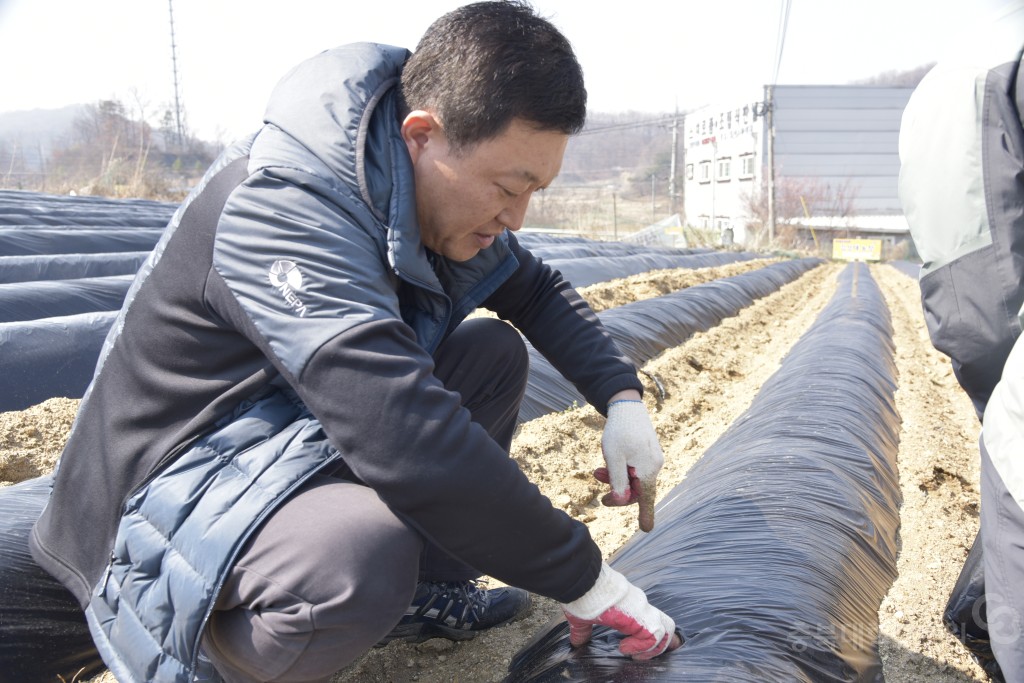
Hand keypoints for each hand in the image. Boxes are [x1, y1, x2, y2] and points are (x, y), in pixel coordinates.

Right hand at [561, 563, 680, 659]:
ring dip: (653, 648)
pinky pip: (654, 637)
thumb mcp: (584, 617)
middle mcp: (640, 605)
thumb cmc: (582, 595)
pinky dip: (642, 647)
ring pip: (665, 630)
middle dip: (660, 644)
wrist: (582, 582)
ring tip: (634, 655)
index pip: (651, 619)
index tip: (627, 648)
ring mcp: (643, 610)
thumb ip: (584, 630)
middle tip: (642, 656)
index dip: (647, 638)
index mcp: (629, 605)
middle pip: (665, 624)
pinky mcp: (641, 617)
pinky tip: (624, 648)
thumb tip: (576, 641)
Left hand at [599, 398, 663, 531]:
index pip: (646, 499)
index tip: (646, 530)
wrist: (626, 405)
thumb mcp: (613, 458)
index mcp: (647, 470)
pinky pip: (635, 468)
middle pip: (636, 489)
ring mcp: (652, 458)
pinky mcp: (648, 452)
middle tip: (596, 476)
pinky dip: (622, 468)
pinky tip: (610, 458)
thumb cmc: (618, 432)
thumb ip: (617, 482)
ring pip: (633, 477)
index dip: (645, 515)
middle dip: (616, 488)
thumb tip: (620, 501)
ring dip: (615, 477)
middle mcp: (654, 466)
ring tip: (598, 469)